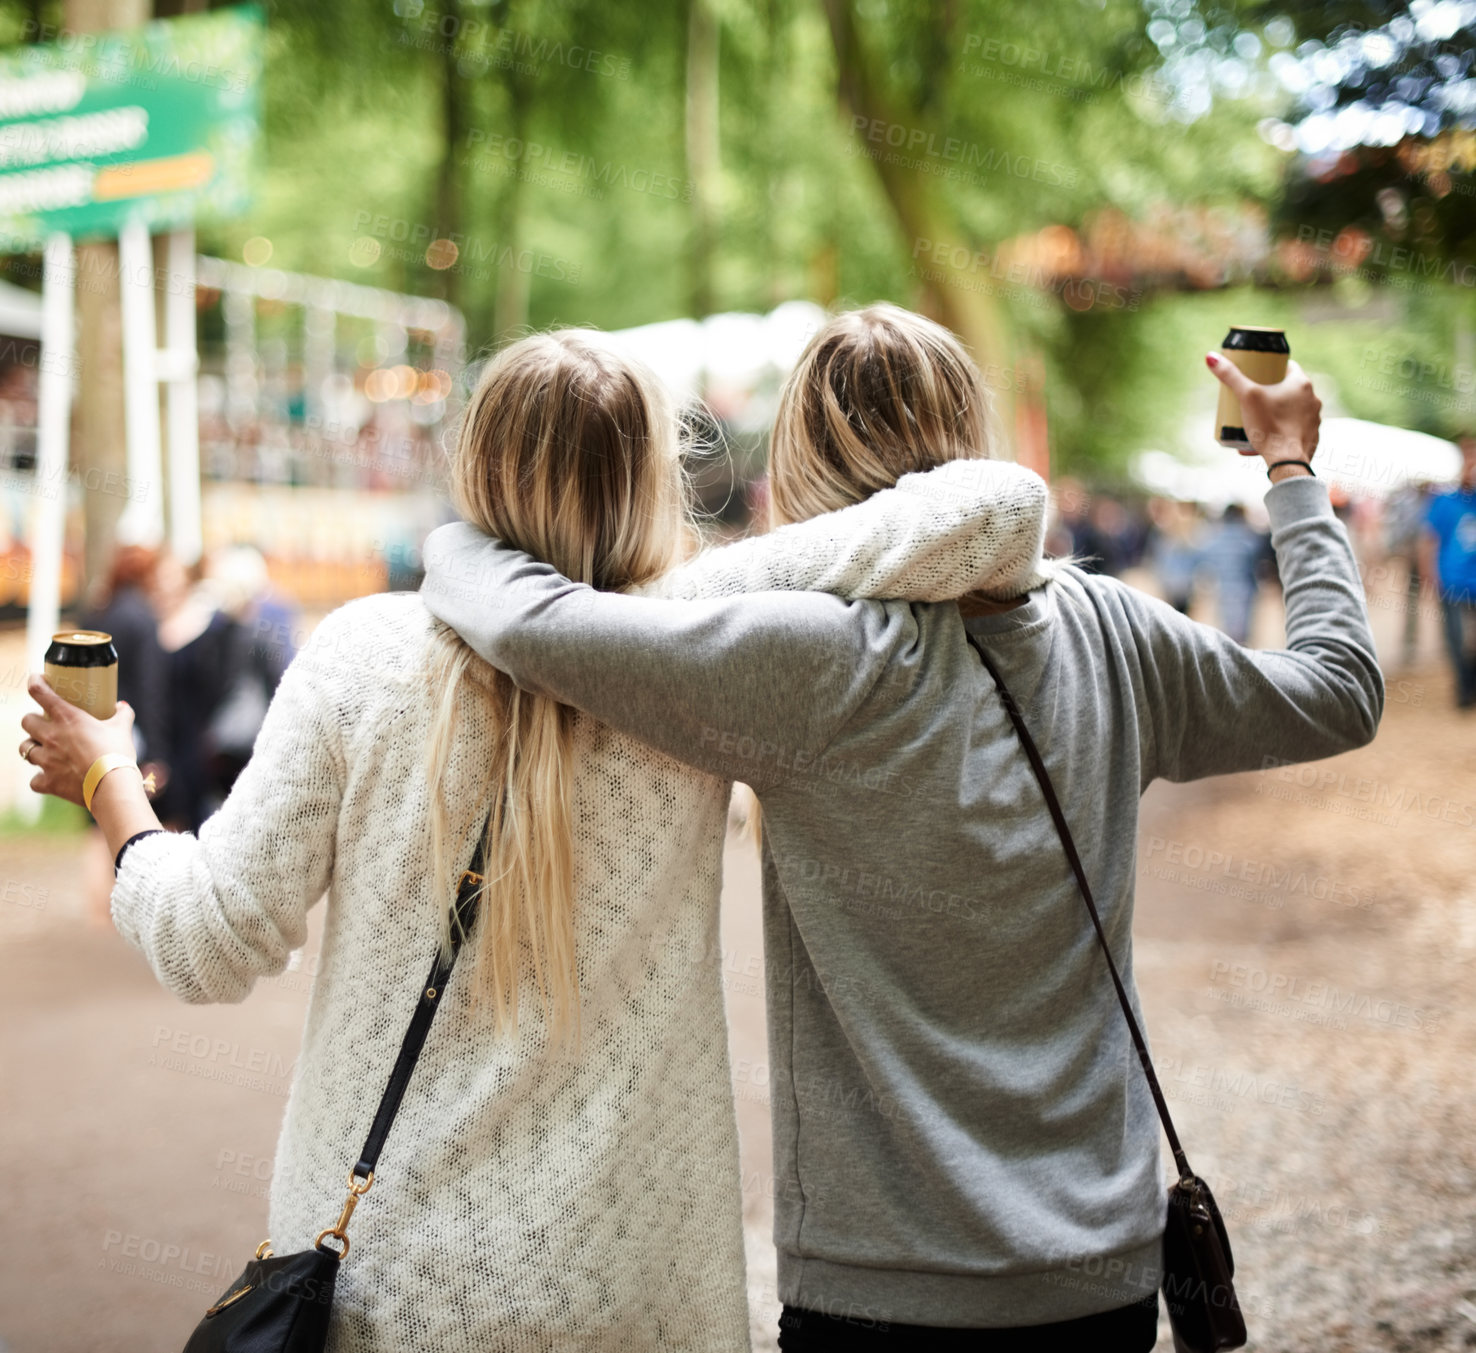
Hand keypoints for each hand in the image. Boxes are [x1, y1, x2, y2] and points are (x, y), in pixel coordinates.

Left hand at [20, 674, 138, 806]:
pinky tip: (51, 777)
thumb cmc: (118, 753)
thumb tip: (122, 706)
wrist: (112, 786)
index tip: (37, 680)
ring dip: (32, 747)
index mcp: (67, 718)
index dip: (35, 682)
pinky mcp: (48, 781)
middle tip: (46, 724)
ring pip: (24, 749)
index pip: (39, 692)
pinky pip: (35, 780)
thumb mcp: (123, 728)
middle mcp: (50, 736)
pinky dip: (41, 779)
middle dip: (32, 721)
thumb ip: (122, 714)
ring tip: (45, 750)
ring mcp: (46, 760)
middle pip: (26, 721)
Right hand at [1206, 353, 1320, 474]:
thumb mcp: (1246, 397)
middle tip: (1252, 397)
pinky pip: (1294, 428)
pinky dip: (1281, 430)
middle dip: (1270, 392)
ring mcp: (1315, 418)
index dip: (1271, 369)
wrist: (1287, 461)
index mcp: (1301, 383)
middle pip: (1289, 388)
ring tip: (1257, 419)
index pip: (1287, 367)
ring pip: (1291, 409)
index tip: (1257, 374)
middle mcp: (1313, 398)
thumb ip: (1230, 376)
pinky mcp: (1312, 435)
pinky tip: (1266, 437)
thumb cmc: (1269, 426)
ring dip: (1275, 412)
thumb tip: (1211, 357)